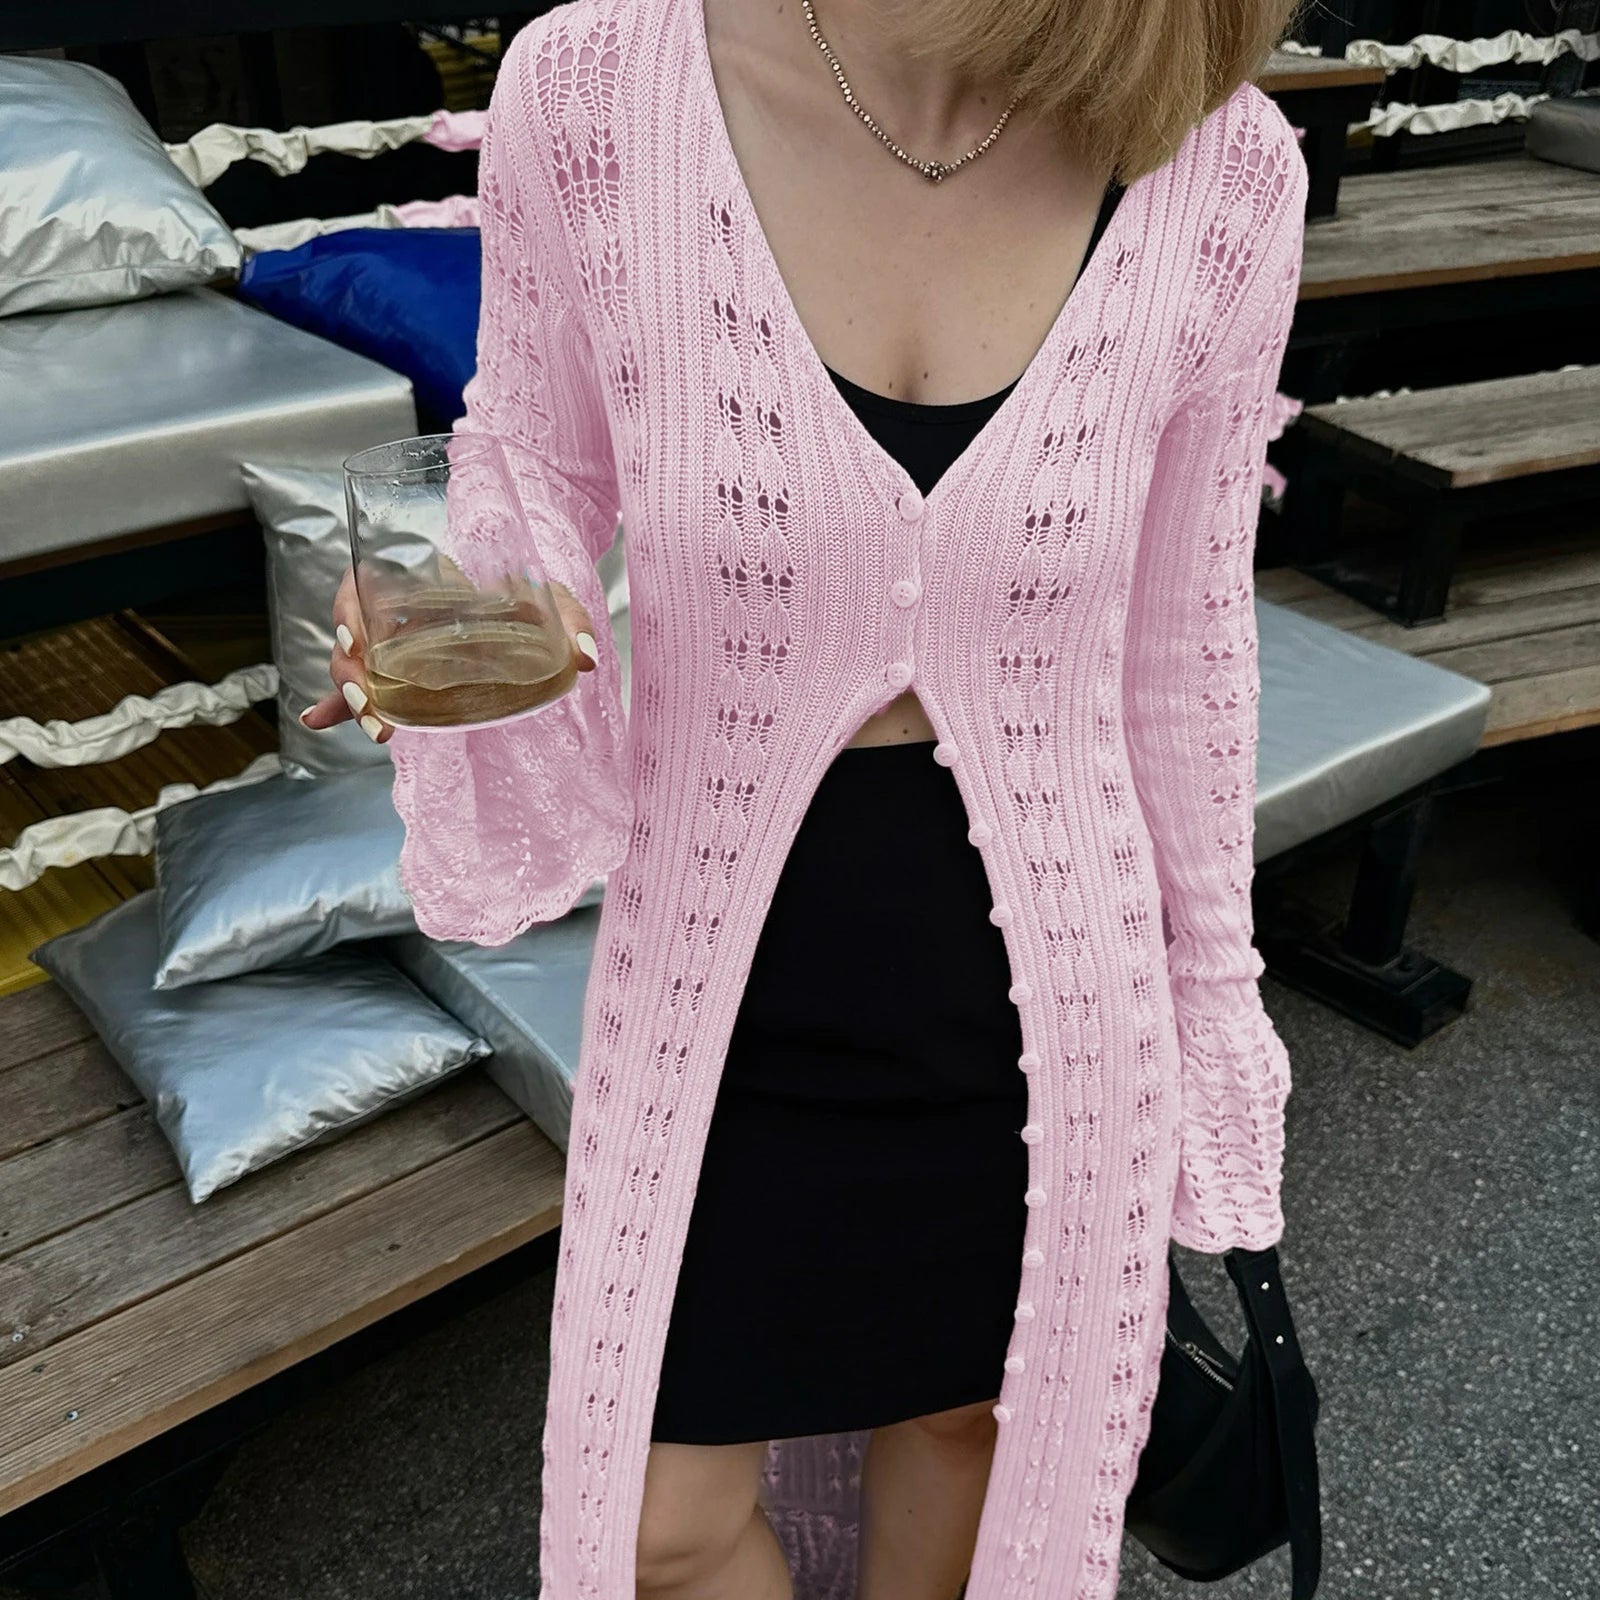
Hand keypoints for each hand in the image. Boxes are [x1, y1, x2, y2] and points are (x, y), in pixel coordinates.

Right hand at [297, 567, 600, 742]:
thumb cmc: (534, 593)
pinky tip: (320, 721)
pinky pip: (366, 686)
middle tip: (370, 710)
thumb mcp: (552, 601)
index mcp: (419, 583)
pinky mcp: (404, 674)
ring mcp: (396, 645)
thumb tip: (588, 658)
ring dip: (351, 698)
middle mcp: (397, 613)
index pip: (361, 587)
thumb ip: (569, 621)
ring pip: (353, 667)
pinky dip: (343, 704)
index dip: (348, 611)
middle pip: (349, 638)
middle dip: (349, 676)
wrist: (533, 602)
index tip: (355, 640)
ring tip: (375, 729)